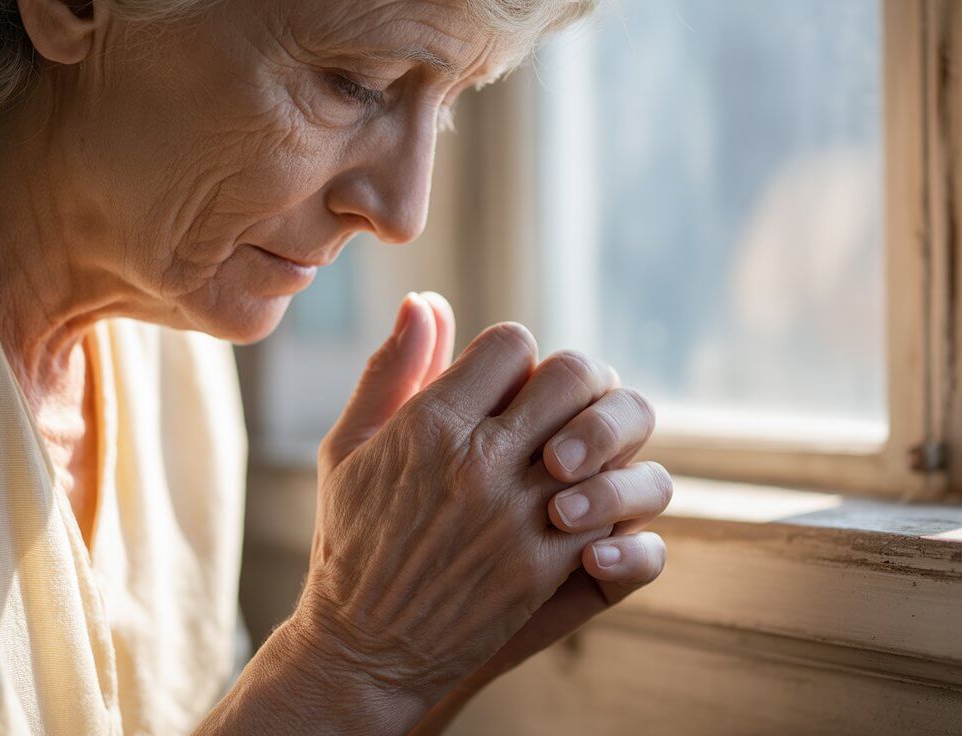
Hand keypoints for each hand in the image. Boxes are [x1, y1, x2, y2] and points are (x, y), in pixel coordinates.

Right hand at [291, 292, 639, 732]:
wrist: (362, 649)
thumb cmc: (351, 542)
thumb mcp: (349, 448)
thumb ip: (390, 371)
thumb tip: (424, 303)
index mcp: (430, 424)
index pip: (513, 342)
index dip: (515, 356)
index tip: (505, 385)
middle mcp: (479, 462)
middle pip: (574, 374)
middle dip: (573, 383)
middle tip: (558, 410)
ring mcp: (518, 515)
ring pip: (606, 439)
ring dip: (600, 442)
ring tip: (574, 457)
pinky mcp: (544, 567)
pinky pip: (612, 510)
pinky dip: (608, 504)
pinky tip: (578, 508)